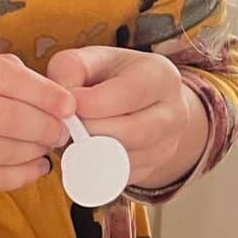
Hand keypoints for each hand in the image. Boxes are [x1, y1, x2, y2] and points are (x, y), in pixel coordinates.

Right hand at [0, 47, 70, 200]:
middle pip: (9, 117)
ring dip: (37, 150)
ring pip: (4, 151)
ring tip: (48, 145)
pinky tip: (35, 167)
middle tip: (64, 129)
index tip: (68, 102)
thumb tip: (47, 86)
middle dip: (47, 124)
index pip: (4, 78)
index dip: (44, 92)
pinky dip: (22, 175)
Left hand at [48, 46, 210, 190]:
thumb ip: (71, 67)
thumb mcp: (91, 58)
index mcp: (161, 75)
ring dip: (90, 153)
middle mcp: (174, 112)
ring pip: (125, 161)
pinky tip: (84, 151)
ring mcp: (168, 145)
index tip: (67, 104)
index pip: (127, 95)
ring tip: (74, 137)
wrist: (141, 100)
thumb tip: (64, 101)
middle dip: (90, 131)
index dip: (90, 103)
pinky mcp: (153, 169)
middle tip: (67, 125)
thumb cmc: (111, 75)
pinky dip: (95, 168)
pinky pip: (120, 178)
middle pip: (131, 133)